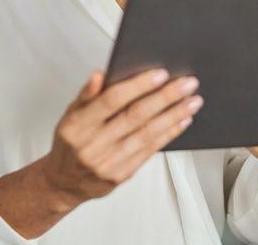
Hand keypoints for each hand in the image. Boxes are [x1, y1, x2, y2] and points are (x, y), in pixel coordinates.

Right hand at [39, 68, 201, 207]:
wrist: (65, 183)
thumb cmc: (71, 142)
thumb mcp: (70, 115)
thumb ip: (87, 95)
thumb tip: (101, 74)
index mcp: (77, 125)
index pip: (111, 100)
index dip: (137, 86)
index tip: (161, 73)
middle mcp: (92, 145)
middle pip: (135, 116)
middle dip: (165, 98)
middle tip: (187, 84)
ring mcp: (108, 162)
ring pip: (147, 134)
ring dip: (173, 116)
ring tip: (192, 101)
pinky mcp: (122, 175)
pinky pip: (150, 151)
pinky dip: (168, 134)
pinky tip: (182, 121)